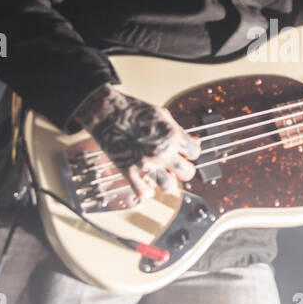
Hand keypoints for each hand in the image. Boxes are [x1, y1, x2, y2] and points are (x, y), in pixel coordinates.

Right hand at [73, 84, 200, 201]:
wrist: (107, 113)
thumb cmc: (133, 111)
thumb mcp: (162, 115)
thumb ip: (179, 131)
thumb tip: (196, 140)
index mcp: (172, 136)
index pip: (195, 153)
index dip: (190, 153)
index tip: (183, 153)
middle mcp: (162, 152)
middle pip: (187, 173)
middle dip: (184, 170)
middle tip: (176, 167)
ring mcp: (145, 164)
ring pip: (168, 186)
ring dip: (167, 183)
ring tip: (162, 177)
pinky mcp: (129, 171)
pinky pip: (143, 192)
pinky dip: (146, 191)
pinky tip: (145, 185)